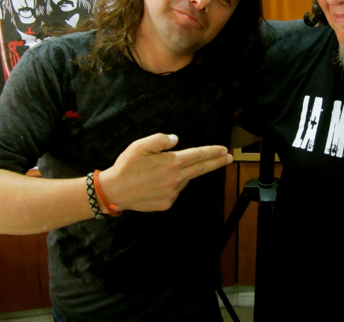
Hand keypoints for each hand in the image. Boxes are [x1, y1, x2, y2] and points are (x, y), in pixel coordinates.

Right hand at [100, 133, 232, 211]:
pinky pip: (174, 191)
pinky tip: (154, 184)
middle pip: (201, 169)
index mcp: (171, 163)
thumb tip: (176, 140)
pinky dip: (170, 185)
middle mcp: (175, 179)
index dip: (212, 152)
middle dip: (216, 162)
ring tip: (158, 172)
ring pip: (183, 180)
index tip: (224, 150)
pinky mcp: (167, 203)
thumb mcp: (140, 145)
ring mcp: (172, 193)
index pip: (198, 155)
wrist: (114, 191)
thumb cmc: (126, 166)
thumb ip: (160, 140)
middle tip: (229, 158)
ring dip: (180, 174)